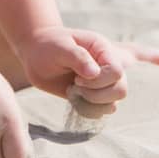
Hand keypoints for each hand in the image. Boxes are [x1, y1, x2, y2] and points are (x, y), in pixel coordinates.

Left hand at [18, 27, 158, 117]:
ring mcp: (103, 82)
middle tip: (75, 84)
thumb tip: (94, 73)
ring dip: (91, 103)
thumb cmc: (49, 45)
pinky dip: (87, 110)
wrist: (37, 55)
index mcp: (104, 50)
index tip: (77, 77)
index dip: (99, 80)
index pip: (116, 71)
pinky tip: (74, 98)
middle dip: (96, 94)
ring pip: (113, 103)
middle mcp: (108, 66)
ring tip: (74, 91)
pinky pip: (102, 111)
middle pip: (121, 90)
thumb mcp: (60, 46)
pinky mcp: (94, 95)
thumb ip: (78, 57)